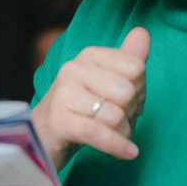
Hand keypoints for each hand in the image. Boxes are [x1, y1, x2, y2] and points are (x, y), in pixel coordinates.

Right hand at [31, 27, 148, 168]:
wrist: (43, 136)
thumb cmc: (82, 109)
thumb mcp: (108, 84)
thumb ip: (128, 59)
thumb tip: (143, 32)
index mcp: (88, 55)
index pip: (135, 68)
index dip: (139, 90)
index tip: (125, 102)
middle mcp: (73, 68)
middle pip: (127, 91)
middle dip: (130, 113)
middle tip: (117, 121)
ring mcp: (63, 93)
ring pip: (115, 115)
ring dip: (122, 134)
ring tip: (113, 136)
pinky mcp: (58, 120)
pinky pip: (98, 132)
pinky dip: (117, 146)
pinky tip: (127, 153)